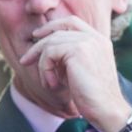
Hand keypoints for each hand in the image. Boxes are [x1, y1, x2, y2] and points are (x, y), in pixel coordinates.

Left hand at [16, 16, 128, 131]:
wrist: (106, 109)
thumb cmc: (91, 95)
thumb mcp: (78, 70)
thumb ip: (66, 57)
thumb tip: (44, 52)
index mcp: (98, 40)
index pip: (71, 22)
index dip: (52, 26)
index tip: (36, 36)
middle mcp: (95, 38)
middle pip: (57, 30)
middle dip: (38, 46)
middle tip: (25, 60)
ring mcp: (88, 42)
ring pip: (50, 43)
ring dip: (42, 65)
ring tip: (48, 83)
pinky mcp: (78, 50)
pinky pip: (49, 53)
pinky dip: (45, 70)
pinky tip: (53, 85)